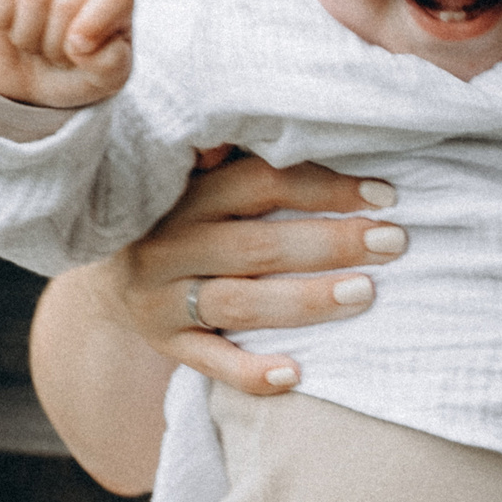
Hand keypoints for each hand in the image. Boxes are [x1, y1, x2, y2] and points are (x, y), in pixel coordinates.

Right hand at [0, 0, 133, 107]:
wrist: (27, 85)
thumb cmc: (75, 74)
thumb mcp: (104, 81)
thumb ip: (111, 64)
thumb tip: (82, 45)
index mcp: (114, 0)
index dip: (96, 26)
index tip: (80, 52)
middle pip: (67, 3)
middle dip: (57, 45)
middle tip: (57, 56)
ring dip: (29, 38)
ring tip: (35, 45)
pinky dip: (2, 24)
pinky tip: (11, 30)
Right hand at [96, 149, 407, 394]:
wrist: (108, 274)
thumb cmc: (177, 218)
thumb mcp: (193, 178)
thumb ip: (239, 159)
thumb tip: (307, 127)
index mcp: (184, 195)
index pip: (260, 184)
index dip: (325, 187)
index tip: (384, 194)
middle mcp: (167, 244)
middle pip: (258, 246)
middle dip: (331, 243)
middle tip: (393, 242)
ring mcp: (160, 298)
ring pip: (239, 303)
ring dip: (306, 301)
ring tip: (364, 293)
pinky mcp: (163, 343)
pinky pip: (210, 363)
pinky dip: (251, 373)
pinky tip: (296, 374)